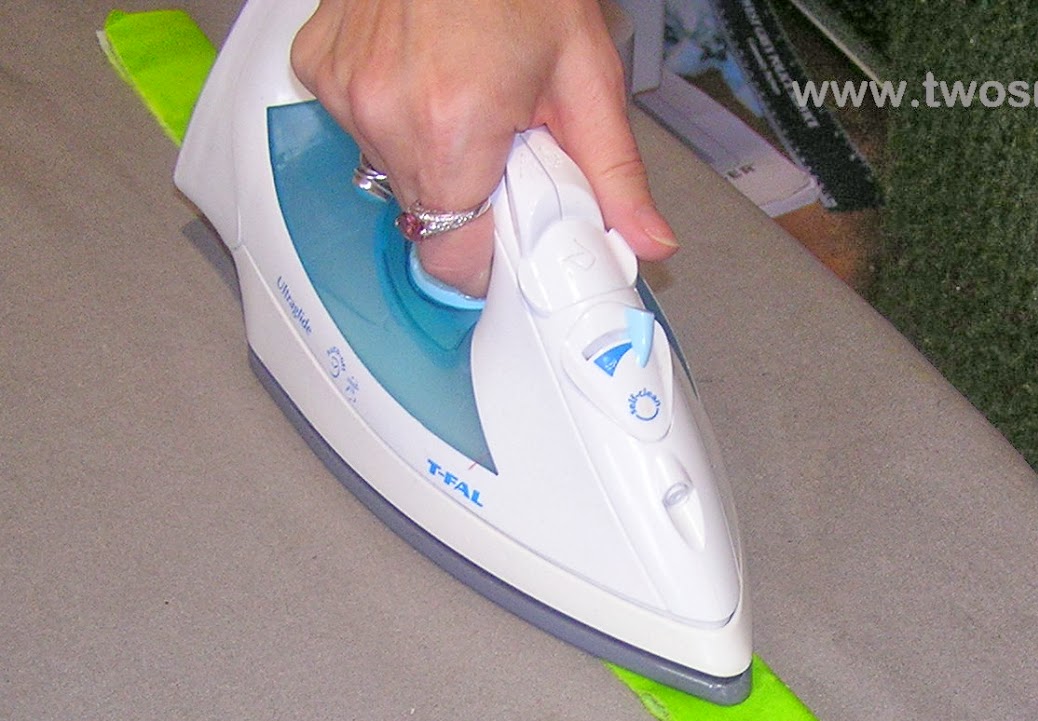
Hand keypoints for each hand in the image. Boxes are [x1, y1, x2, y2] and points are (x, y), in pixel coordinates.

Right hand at [291, 0, 677, 296]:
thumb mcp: (585, 76)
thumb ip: (613, 174)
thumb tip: (648, 241)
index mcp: (452, 127)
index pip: (453, 258)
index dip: (489, 265)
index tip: (514, 243)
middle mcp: (386, 114)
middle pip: (428, 218)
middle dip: (472, 201)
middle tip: (506, 149)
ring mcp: (346, 91)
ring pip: (394, 175)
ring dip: (435, 158)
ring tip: (468, 99)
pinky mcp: (319, 69)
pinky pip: (361, 128)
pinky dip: (396, 117)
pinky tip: (425, 74)